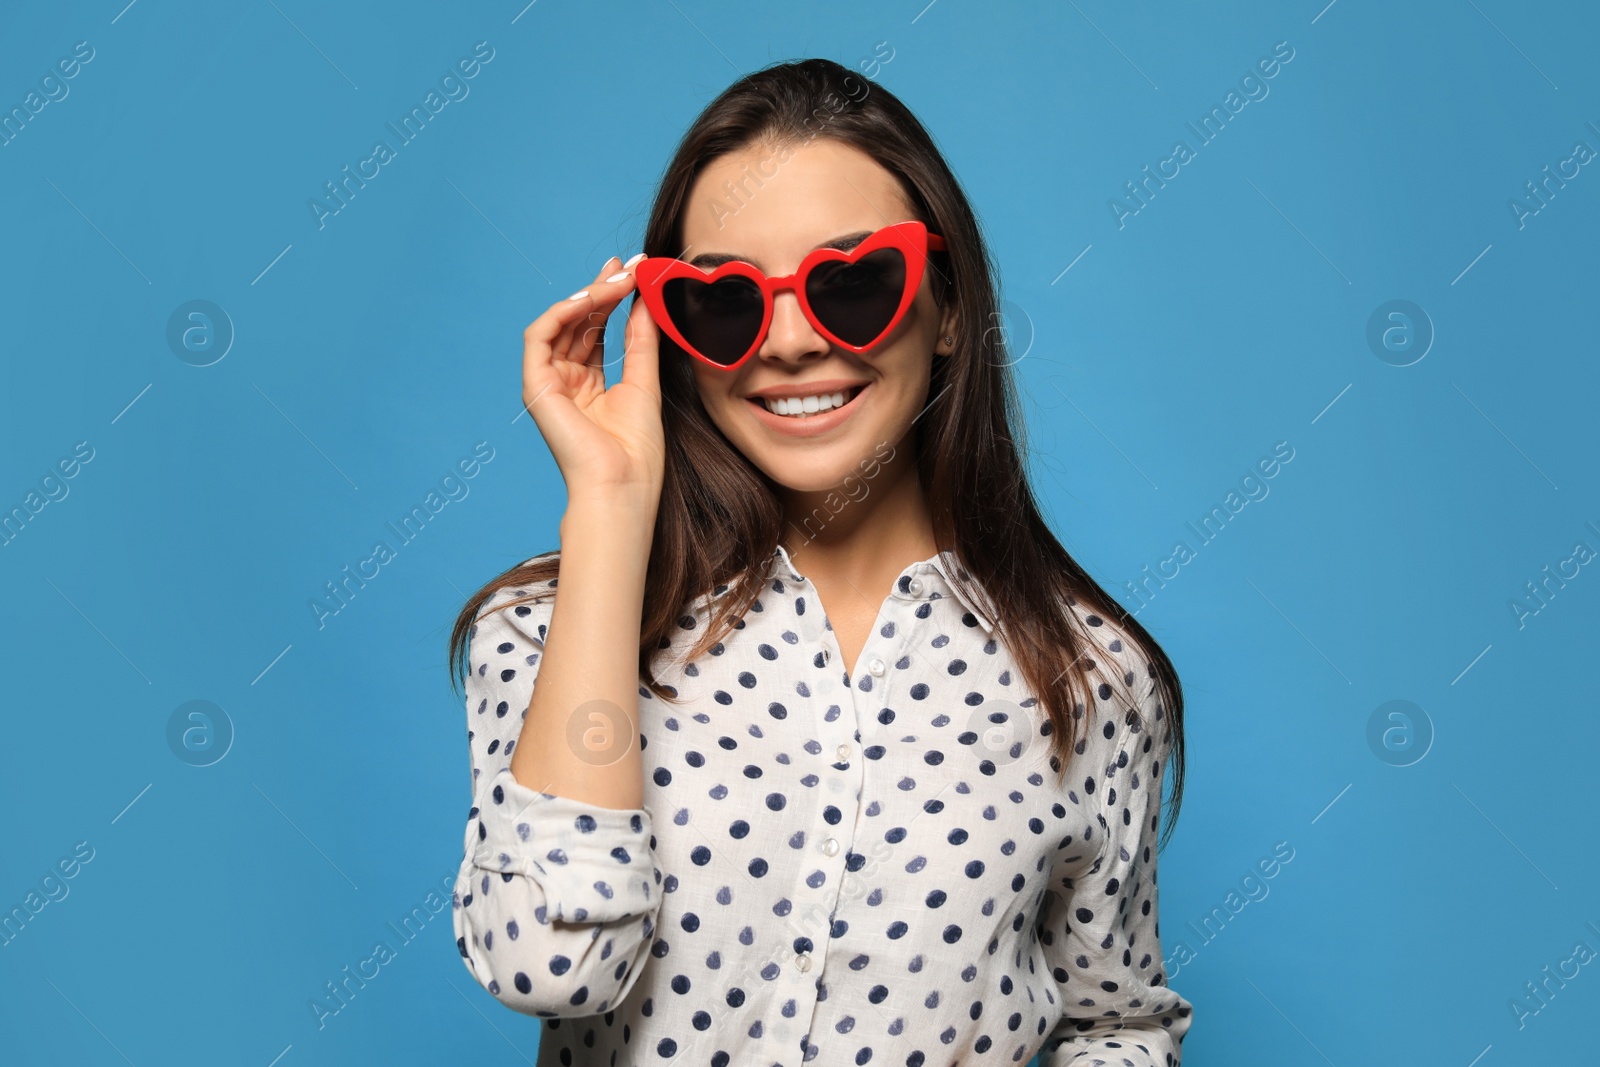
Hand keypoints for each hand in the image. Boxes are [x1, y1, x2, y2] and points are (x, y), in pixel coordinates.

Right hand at [521, 256, 664, 509]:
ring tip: (617, 279)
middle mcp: (566, 382)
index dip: (612, 298)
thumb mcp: (644, 382)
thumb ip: (640, 339)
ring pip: (561, 323)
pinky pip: (540, 336)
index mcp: (589, 385)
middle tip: (628, 265)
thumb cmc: (636, 451)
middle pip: (579, 322)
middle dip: (602, 289)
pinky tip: (590, 298)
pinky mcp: (536, 386)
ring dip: (588, 296)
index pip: (596, 329)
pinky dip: (563, 312)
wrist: (622, 486)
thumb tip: (643, 299)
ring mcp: (549, 384)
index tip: (635, 271)